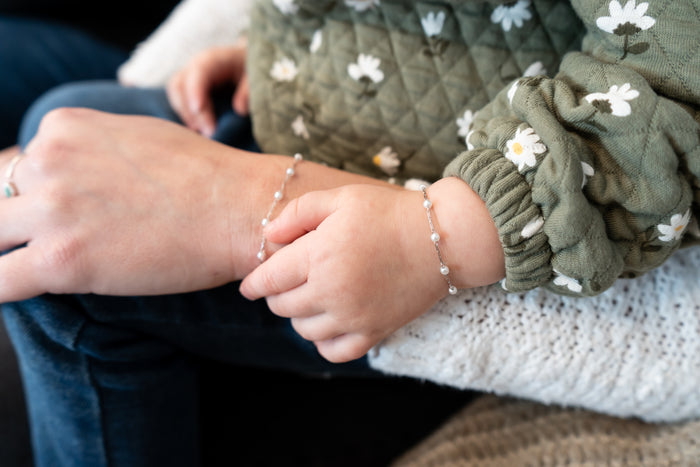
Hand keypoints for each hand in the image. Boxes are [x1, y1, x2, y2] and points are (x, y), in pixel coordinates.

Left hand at [0, 108, 282, 301]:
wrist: (240, 209)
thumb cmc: (205, 176)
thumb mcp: (137, 136)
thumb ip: (93, 149)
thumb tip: (75, 174)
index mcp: (63, 128)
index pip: (19, 167)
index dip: (39, 197)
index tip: (65, 217)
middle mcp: (47, 161)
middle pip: (3, 199)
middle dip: (25, 224)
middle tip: (67, 241)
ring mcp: (51, 210)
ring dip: (14, 253)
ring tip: (55, 265)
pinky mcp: (60, 260)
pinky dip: (4, 289)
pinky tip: (26, 290)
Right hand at [166, 44, 248, 136]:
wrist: (246, 67)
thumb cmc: (252, 70)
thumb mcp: (256, 76)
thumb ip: (249, 90)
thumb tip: (239, 109)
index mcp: (213, 59)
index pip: (198, 72)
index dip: (195, 90)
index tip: (198, 109)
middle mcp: (195, 68)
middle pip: (179, 86)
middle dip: (191, 111)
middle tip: (209, 133)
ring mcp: (189, 80)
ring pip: (176, 98)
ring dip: (187, 118)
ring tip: (205, 136)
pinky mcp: (188, 93)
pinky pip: (180, 106)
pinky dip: (189, 121)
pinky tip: (201, 134)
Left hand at [240, 185, 451, 362]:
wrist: (440, 238)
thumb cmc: (388, 213)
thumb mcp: (341, 198)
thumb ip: (298, 213)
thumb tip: (267, 235)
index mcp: (320, 255)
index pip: (269, 280)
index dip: (254, 284)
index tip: (249, 286)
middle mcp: (332, 291)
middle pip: (283, 307)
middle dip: (276, 296)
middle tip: (285, 284)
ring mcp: (354, 316)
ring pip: (304, 331)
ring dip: (298, 317)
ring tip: (309, 299)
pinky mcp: (374, 332)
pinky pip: (334, 352)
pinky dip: (323, 343)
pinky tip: (327, 324)